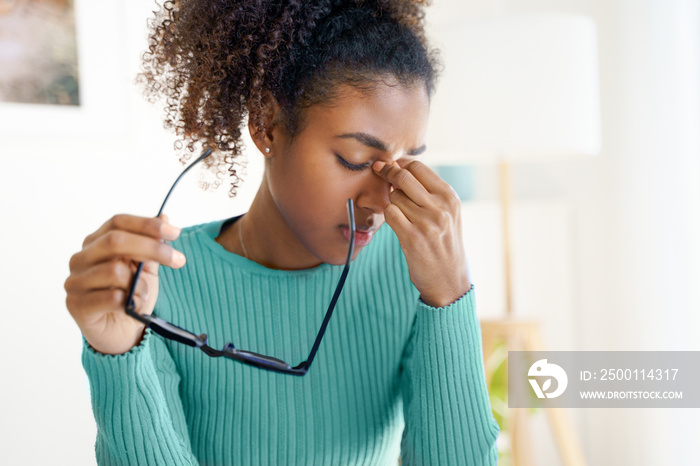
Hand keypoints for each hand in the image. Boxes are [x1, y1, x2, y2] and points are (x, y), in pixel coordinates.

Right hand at [64, 214, 185, 354]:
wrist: (120, 333)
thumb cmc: (131, 296)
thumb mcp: (146, 269)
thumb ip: (153, 245)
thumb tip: (165, 217)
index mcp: (96, 242)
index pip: (118, 222)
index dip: (147, 225)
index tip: (175, 233)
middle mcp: (81, 258)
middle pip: (115, 241)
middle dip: (152, 248)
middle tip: (178, 260)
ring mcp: (75, 281)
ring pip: (114, 271)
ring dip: (140, 283)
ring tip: (145, 294)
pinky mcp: (76, 305)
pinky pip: (110, 297)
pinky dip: (130, 301)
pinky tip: (134, 306)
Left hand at [372, 160, 470, 307]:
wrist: (449, 280)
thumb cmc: (444, 244)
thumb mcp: (448, 214)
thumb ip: (429, 192)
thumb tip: (400, 168)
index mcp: (450, 197)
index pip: (418, 166)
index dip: (399, 164)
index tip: (391, 165)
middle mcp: (440, 207)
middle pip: (403, 176)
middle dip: (387, 172)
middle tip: (379, 172)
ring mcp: (427, 222)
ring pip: (394, 196)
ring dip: (391, 201)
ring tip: (400, 213)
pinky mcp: (412, 238)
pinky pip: (390, 214)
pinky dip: (389, 216)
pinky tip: (396, 224)